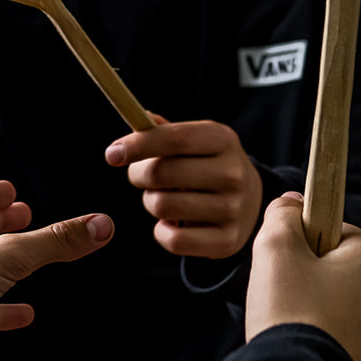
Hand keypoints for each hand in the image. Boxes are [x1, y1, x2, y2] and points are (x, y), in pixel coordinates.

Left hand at [105, 117, 263, 260]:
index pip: (175, 139)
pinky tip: (173, 223)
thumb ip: (164, 131)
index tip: (112, 153)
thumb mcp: (195, 141)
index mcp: (223, 139)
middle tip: (141, 177)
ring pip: (162, 206)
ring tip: (164, 199)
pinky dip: (162, 232)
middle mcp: (233, 173)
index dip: (139, 145)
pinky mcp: (228, 242)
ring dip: (151, 202)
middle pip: (162, 173)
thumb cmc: (207, 165)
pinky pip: (174, 240)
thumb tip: (140, 118)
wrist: (249, 202)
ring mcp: (234, 209)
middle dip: (138, 175)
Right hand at [246, 192, 360, 360]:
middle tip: (284, 298)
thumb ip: (283, 216)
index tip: (285, 266)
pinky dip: (326, 344)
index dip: (303, 244)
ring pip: (344, 308)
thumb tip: (292, 203)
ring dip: (318, 312)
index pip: (335, 232)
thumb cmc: (290, 312)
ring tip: (294, 329)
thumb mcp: (276, 249)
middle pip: (342, 271)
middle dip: (312, 280)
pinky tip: (306, 353)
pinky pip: (346, 343)